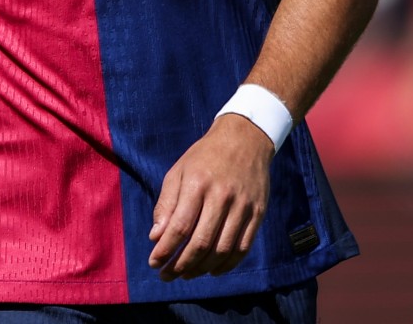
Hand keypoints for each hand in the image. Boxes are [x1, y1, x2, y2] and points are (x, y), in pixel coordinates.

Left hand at [147, 113, 272, 279]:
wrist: (245, 138)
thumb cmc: (205, 157)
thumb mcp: (178, 172)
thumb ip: (166, 205)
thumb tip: (156, 238)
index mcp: (198, 184)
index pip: (180, 227)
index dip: (166, 250)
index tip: (154, 263)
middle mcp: (222, 197)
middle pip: (201, 243)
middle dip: (181, 265)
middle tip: (167, 275)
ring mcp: (243, 207)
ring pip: (223, 250)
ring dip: (202, 269)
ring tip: (186, 274)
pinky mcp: (258, 214)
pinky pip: (243, 248)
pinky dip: (227, 265)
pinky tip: (212, 270)